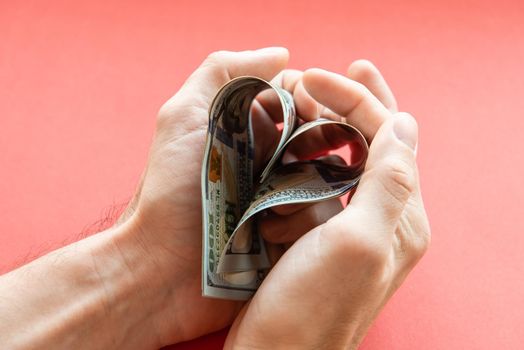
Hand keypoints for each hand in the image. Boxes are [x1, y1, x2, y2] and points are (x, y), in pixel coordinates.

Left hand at [116, 47, 326, 344]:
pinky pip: (324, 217)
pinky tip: (279, 227)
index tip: (305, 109)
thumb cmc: (170, 191)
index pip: (300, 99)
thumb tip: (282, 53)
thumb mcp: (183, 116)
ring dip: (312, 184)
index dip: (310, 98)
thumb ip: (224, 71)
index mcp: (252, 130)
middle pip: (322, 135)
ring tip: (277, 200)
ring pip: (331, 176)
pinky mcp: (294, 235)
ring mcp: (286, 198)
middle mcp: (274, 160)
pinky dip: (309, 218)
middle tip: (296, 156)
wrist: (160, 269)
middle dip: (320, 139)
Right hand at [225, 63, 430, 348]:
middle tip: (339, 70)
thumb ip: (390, 181)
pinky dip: (319, 157)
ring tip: (320, 99)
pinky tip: (302, 146)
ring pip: (357, 160)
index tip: (316, 79)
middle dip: (360, 103)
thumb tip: (406, 124)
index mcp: (401, 217)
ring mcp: (357, 230)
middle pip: (382, 143)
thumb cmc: (309, 308)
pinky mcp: (328, 239)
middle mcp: (386, 221)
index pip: (391, 136)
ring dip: (341, 126)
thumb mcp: (358, 242)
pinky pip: (333, 184)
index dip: (358, 100)